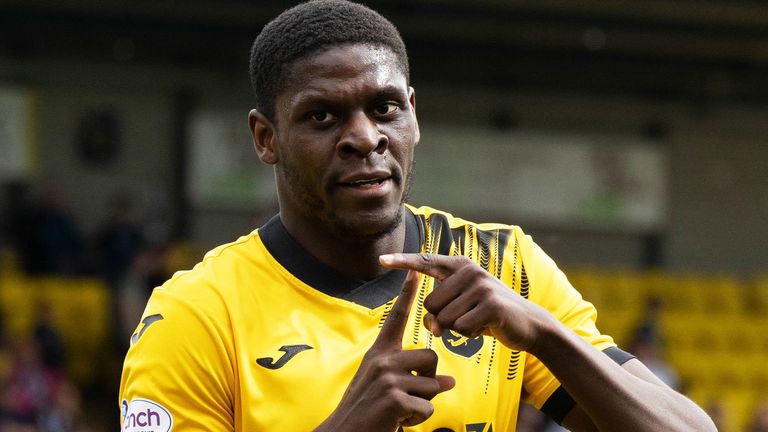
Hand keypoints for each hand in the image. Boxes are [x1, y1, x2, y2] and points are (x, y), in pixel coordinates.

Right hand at [316, 270, 455, 431]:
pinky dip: (418, 420)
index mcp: (379, 353)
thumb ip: (413, 378)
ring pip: (433, 385)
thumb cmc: (366, 410)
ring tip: (400, 411)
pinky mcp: (395, 400)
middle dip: (430, 381)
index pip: (396, 318)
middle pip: (431, 358)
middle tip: (410, 397)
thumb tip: (449, 381)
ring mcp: (388, 379)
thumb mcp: (384, 386)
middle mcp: (383, 360)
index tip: (415, 271)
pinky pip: (427, 408)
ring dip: (423, 404)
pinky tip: (398, 421)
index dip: (407, 294)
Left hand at [380, 253, 547, 352]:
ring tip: (477, 322)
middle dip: (443, 320)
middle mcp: (469, 271)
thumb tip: (432, 327)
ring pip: (444, 319)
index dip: (403, 262)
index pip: (425, 262)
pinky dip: (469, 335)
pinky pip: (460, 328)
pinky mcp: (490, 303)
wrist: (528, 324)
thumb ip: (440, 313)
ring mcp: (480, 285)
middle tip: (466, 318)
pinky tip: (485, 328)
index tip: (381, 260)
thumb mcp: (462, 309)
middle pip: (430, 305)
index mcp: (460, 266)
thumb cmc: (488, 316)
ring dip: (457, 329)